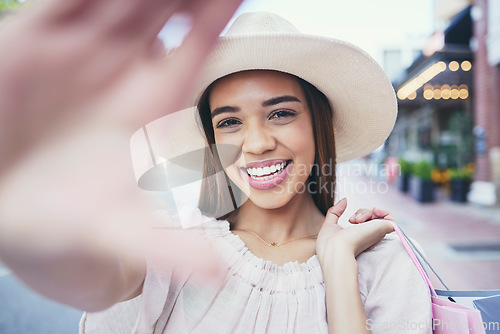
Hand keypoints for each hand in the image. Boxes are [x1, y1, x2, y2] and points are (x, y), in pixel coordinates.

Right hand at [0, 0, 240, 281]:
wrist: (10, 213)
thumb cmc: (70, 217)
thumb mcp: (120, 230)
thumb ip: (167, 247)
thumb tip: (219, 273)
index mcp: (154, 100)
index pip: (199, 43)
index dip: (220, 12)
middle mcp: (123, 68)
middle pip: (169, 4)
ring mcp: (81, 51)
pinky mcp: (35, 42)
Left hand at [316, 199, 394, 263]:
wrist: (335, 249)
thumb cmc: (329, 243)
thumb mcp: (330, 224)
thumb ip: (336, 212)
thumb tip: (345, 200)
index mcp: (360, 236)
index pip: (367, 222)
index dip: (360, 214)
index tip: (350, 219)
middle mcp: (370, 236)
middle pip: (373, 217)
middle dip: (363, 212)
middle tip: (353, 220)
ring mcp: (376, 234)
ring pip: (380, 216)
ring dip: (369, 212)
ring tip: (359, 220)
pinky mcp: (382, 231)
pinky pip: (392, 220)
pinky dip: (384, 212)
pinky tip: (374, 212)